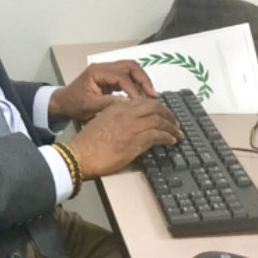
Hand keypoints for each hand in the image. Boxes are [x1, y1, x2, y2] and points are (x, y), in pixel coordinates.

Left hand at [49, 60, 156, 122]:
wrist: (64, 103)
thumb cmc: (74, 105)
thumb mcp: (90, 107)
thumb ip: (109, 103)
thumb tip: (130, 103)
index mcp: (97, 72)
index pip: (121, 76)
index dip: (133, 89)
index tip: (141, 103)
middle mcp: (104, 67)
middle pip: (130, 66)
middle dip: (143, 79)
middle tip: (152, 95)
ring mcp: (108, 70)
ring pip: (131, 68)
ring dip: (142, 80)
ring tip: (151, 95)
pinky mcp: (110, 77)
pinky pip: (128, 76)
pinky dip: (137, 84)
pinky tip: (142, 96)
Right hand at [66, 99, 182, 178]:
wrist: (80, 155)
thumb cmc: (87, 143)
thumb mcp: (101, 122)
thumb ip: (115, 118)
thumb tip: (128, 124)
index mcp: (117, 107)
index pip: (143, 102)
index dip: (156, 107)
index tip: (162, 114)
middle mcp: (126, 113)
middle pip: (155, 108)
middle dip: (168, 114)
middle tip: (174, 122)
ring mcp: (132, 126)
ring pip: (159, 121)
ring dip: (171, 127)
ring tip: (177, 133)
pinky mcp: (136, 141)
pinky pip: (157, 135)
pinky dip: (167, 137)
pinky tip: (171, 141)